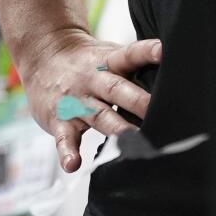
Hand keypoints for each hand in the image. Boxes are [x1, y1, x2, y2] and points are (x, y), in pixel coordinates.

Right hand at [17, 29, 162, 172]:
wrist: (42, 56)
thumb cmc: (87, 61)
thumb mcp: (108, 55)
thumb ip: (135, 67)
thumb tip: (173, 80)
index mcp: (107, 61)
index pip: (129, 54)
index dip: (146, 52)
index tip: (163, 51)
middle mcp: (92, 79)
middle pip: (117, 89)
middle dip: (138, 101)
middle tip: (161, 114)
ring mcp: (75, 100)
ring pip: (98, 115)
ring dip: (115, 129)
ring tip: (132, 142)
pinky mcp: (59, 120)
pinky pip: (64, 137)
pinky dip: (67, 152)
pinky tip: (73, 164)